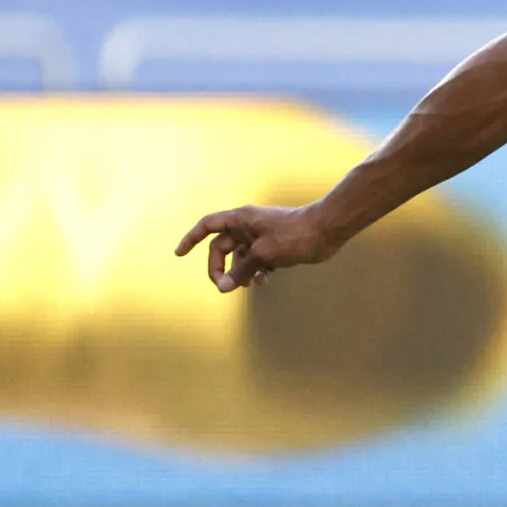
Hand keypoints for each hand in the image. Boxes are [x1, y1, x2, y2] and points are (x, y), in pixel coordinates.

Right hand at [174, 203, 341, 290]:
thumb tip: (223, 287)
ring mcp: (261, 237)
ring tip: (250, 285)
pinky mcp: (274, 247)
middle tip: (223, 287)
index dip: (191, 239)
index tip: (179, 254)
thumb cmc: (294, 235)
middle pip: (221, 248)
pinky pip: (256, 261)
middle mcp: (247, 226)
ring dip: (240, 273)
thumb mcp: (263, 254)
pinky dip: (256, 272)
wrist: (327, 230)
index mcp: (240, 219)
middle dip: (220, 267)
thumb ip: (241, 270)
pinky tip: (265, 281)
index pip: (207, 226)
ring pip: (240, 257)